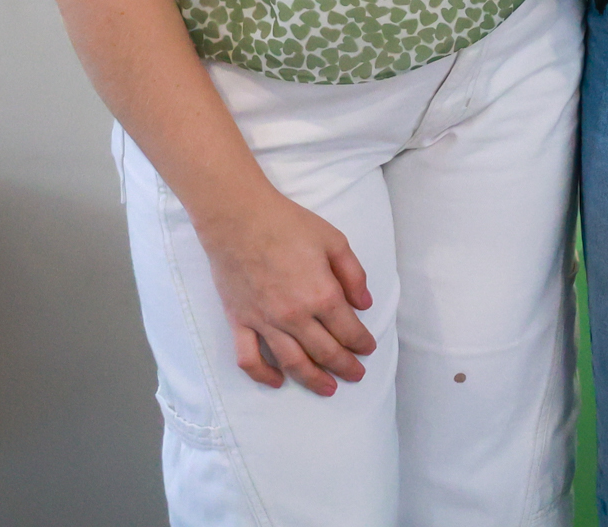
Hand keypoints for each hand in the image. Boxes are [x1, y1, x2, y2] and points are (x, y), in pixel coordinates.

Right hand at [196, 188, 376, 393]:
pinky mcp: (239, 322)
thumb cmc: (289, 225)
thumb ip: (353, 275)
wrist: (239, 219)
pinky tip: (277, 382)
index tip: (369, 350)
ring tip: (328, 389)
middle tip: (356, 376)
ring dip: (312, 379)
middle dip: (344, 366)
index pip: (348, 330)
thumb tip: (365, 303)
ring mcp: (264, 321)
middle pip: (324, 351)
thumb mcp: (335, 241)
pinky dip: (263, 376)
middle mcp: (295, 315)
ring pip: (292, 362)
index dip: (362, 343)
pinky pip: (249, 358)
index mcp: (322, 294)